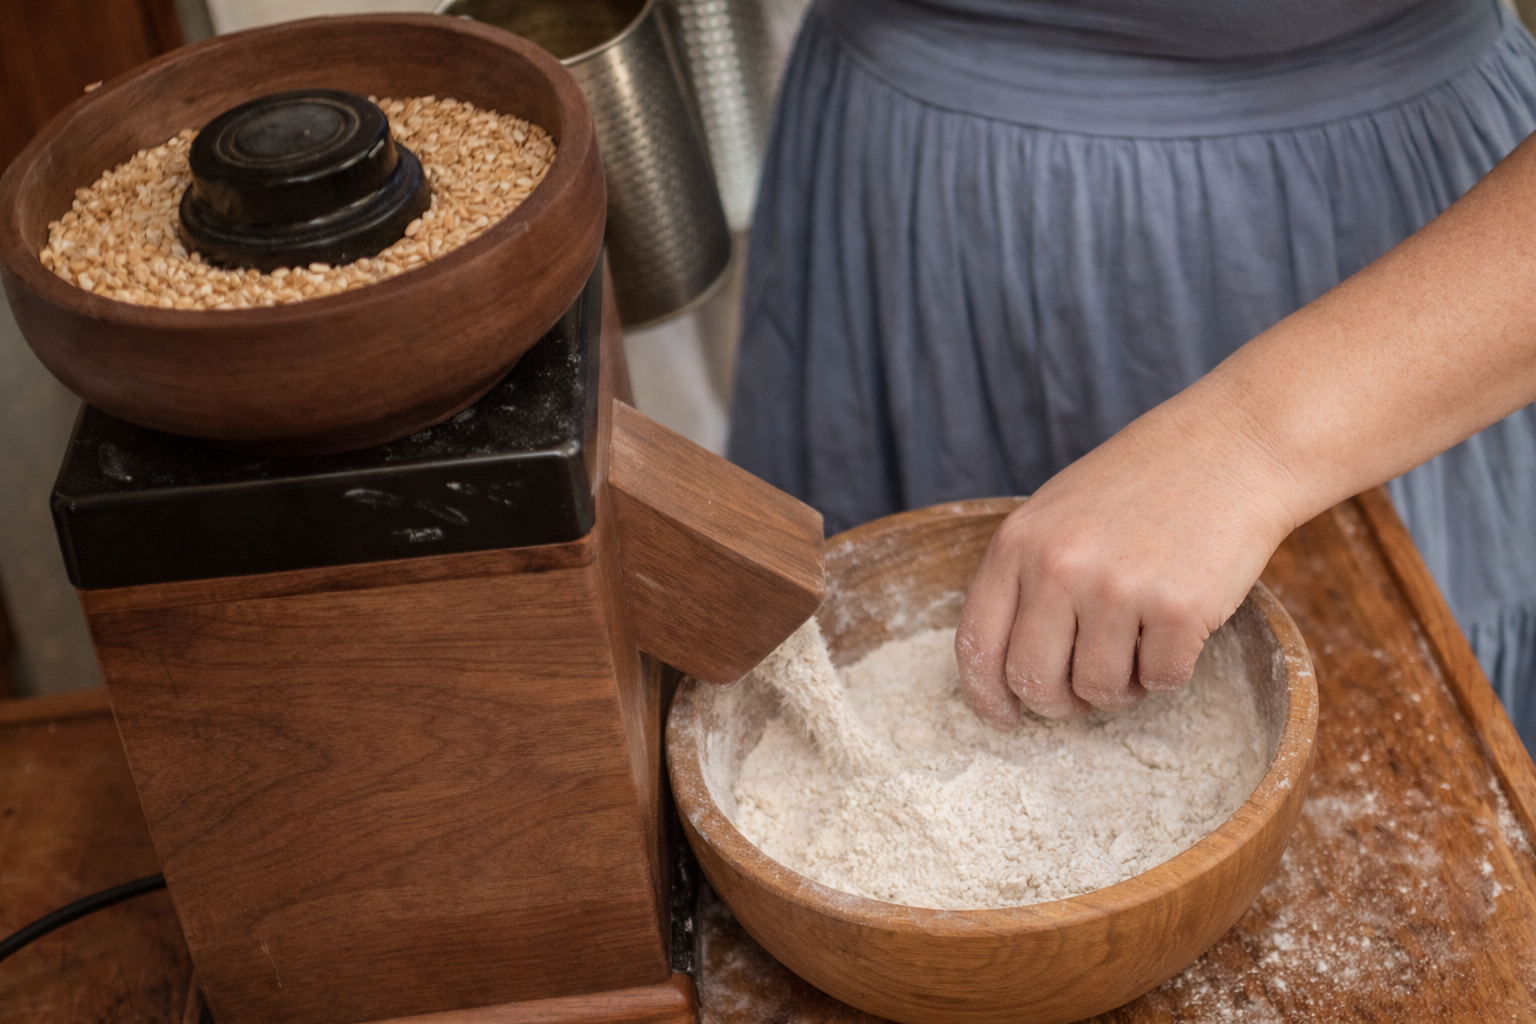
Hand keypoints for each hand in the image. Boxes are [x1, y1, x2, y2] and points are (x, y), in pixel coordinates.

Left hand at [954, 392, 1302, 727]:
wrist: (1233, 446)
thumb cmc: (1143, 484)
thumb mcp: (1057, 514)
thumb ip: (1025, 578)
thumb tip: (1007, 670)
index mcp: (1016, 544)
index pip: (977, 644)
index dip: (988, 694)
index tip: (1006, 716)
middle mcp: (1057, 567)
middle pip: (1034, 681)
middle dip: (1060, 701)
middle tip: (1085, 691)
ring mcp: (1116, 588)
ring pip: (1099, 689)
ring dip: (1122, 684)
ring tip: (1139, 641)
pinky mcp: (1177, 608)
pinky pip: (1161, 680)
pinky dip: (1171, 669)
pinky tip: (1178, 626)